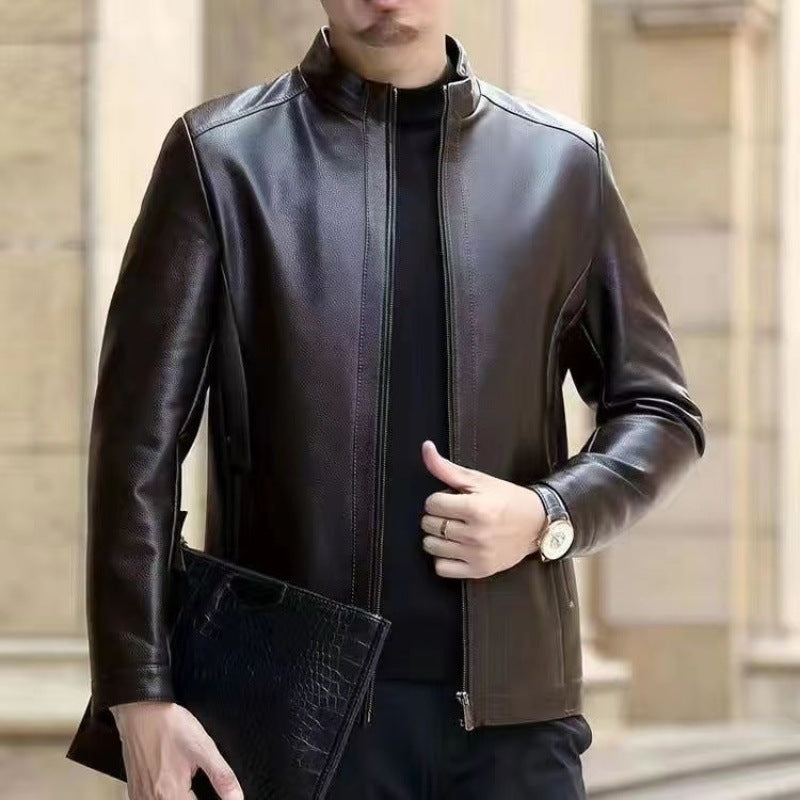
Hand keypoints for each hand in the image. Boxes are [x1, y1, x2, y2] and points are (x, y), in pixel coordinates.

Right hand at [111, 700, 243, 799]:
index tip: (212, 795)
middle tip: (196, 785)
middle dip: (193, 798)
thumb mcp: (203, 747)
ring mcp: (140, 796)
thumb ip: (221, 775)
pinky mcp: (135, 790)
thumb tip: (237, 797)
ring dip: (179, 797)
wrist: (139, 711)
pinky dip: (165, 796)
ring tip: (188, 787)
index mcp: (171, 794)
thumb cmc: (170, 726)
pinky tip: (172, 786)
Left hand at [419, 440, 546, 578]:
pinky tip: (454, 548)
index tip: (452, 499)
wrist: (536, 523)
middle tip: (454, 514)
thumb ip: (447, 468)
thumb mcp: (478, 479)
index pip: (432, 504)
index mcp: (475, 508)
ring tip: (452, 530)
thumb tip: (426, 448)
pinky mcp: (479, 570)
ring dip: (436, 537)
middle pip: (429, 524)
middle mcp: (476, 534)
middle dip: (437, 516)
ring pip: (431, 547)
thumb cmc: (506, 499)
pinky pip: (442, 569)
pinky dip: (442, 558)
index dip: (439, 499)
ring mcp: (477, 555)